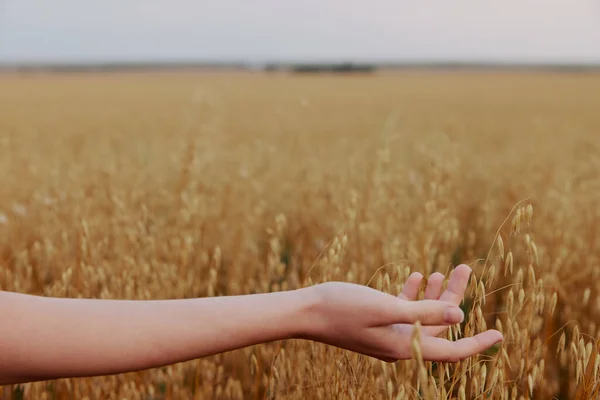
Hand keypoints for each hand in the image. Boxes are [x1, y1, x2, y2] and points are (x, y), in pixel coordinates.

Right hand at [299, 265, 501, 362]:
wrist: (306, 311)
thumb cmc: (342, 308)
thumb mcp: (385, 308)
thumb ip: (423, 312)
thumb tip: (460, 317)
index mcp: (404, 347)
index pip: (450, 351)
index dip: (476, 343)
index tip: (500, 333)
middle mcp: (399, 344)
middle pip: (438, 326)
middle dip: (453, 298)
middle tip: (464, 268)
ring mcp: (387, 333)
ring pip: (422, 315)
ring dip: (433, 293)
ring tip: (442, 269)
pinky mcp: (376, 321)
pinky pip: (403, 310)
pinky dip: (412, 294)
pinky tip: (414, 276)